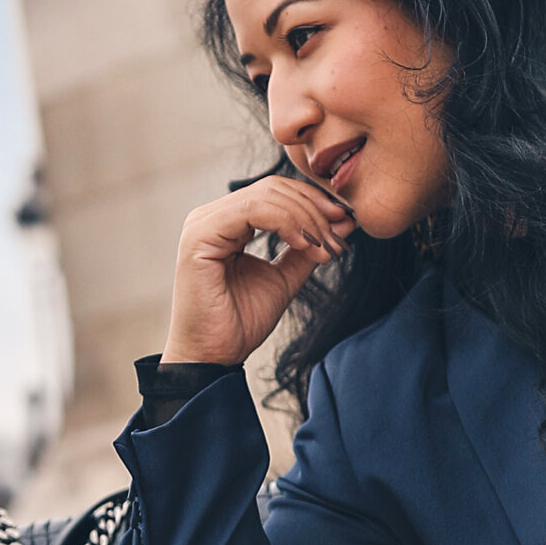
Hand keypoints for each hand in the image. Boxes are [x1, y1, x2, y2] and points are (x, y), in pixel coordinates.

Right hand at [162, 170, 352, 370]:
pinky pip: (251, 210)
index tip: (346, 222)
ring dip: (306, 219)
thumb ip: (308, 249)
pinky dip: (286, 222)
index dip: (314, 201)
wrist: (215, 357)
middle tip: (339, 236)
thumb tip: (345, 223)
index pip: (276, 192)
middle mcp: (212, 216)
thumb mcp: (285, 278)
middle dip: (314, 208)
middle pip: (273, 188)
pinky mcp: (200, 236)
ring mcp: (203, 224)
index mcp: (228, 222)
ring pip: (266, 196)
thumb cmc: (241, 323)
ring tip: (325, 247)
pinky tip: (304, 244)